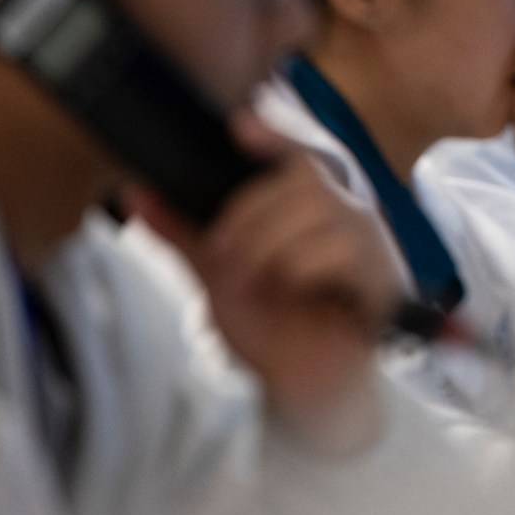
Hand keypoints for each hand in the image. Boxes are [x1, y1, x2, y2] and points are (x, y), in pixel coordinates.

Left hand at [128, 113, 393, 456]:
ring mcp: (369, 245)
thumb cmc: (270, 330)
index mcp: (309, 209)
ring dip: (271, 247)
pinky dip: (301, 267)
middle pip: (302, 180)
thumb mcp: (216, 274)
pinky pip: (340, 249)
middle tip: (223, 256)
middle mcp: (345, 216)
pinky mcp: (380, 277)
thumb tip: (134, 192)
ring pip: (319, 212)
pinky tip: (291, 291)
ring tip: (254, 283)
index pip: (298, 156)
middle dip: (251, 215)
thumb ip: (182, 233)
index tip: (238, 127)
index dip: (273, 137)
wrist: (297, 388)